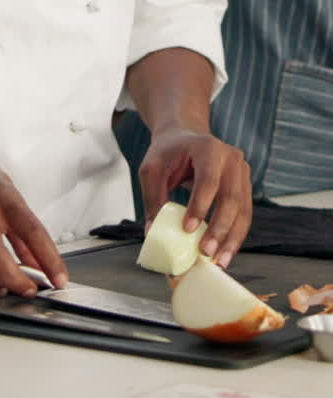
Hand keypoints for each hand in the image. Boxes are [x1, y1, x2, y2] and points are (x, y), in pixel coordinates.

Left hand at [138, 129, 251, 267]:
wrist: (184, 136)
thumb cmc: (167, 152)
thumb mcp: (152, 169)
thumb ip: (153, 198)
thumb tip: (152, 233)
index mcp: (208, 147)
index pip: (208, 179)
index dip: (200, 205)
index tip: (188, 229)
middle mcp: (231, 158)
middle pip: (231, 197)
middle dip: (219, 228)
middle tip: (205, 252)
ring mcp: (242, 171)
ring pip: (243, 210)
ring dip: (232, 238)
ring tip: (219, 261)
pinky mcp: (245, 186)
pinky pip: (244, 214)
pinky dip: (235, 235)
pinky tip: (225, 253)